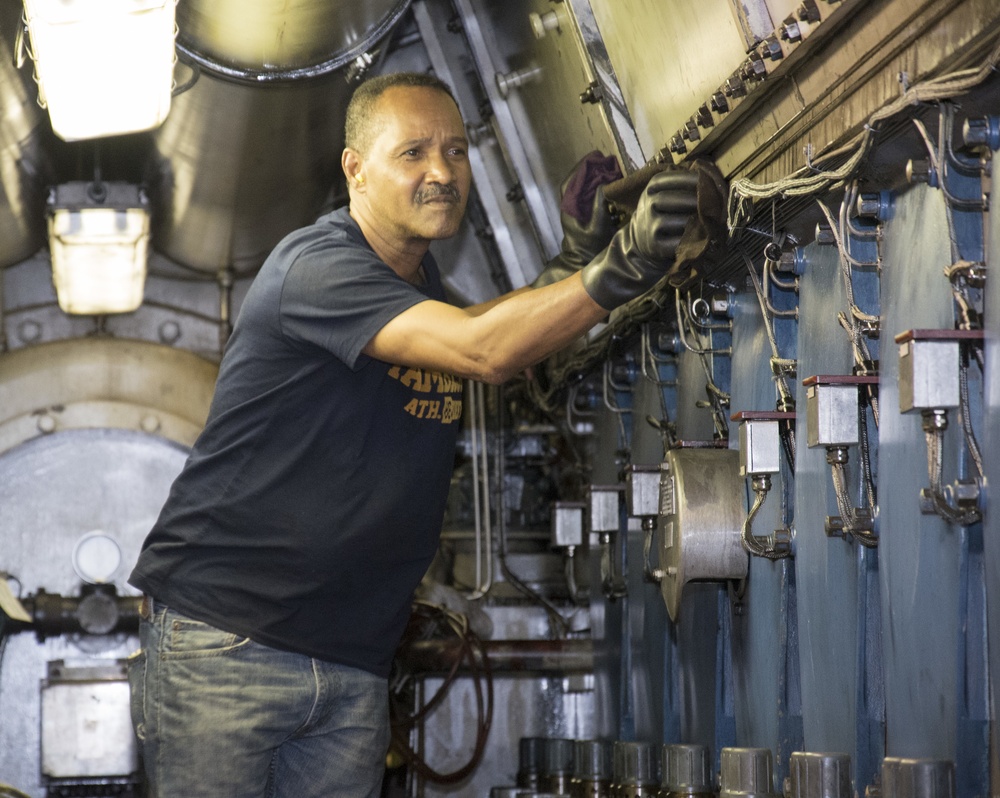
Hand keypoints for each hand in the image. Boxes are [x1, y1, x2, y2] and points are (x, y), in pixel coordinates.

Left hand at [531, 152, 620, 287]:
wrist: (583, 264)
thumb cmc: (588, 249)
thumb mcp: (597, 227)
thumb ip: (599, 206)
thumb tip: (604, 186)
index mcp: (569, 208)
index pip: (570, 181)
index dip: (581, 167)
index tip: (595, 157)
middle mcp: (570, 207)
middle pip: (578, 182)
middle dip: (591, 170)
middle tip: (607, 161)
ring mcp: (576, 212)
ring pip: (583, 189)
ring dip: (595, 178)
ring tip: (611, 170)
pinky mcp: (584, 216)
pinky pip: (589, 197)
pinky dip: (598, 189)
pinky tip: (610, 186)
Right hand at [580, 167, 700, 310]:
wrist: (642, 240)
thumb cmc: (662, 212)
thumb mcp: (663, 193)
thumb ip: (682, 184)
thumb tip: (710, 176)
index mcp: (652, 187)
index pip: (672, 178)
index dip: (691, 179)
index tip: (708, 180)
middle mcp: (649, 203)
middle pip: (676, 198)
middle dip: (697, 200)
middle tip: (715, 203)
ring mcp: (651, 224)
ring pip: (679, 220)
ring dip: (698, 221)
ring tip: (712, 220)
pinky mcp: (655, 244)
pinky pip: (678, 241)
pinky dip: (692, 239)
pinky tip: (702, 236)